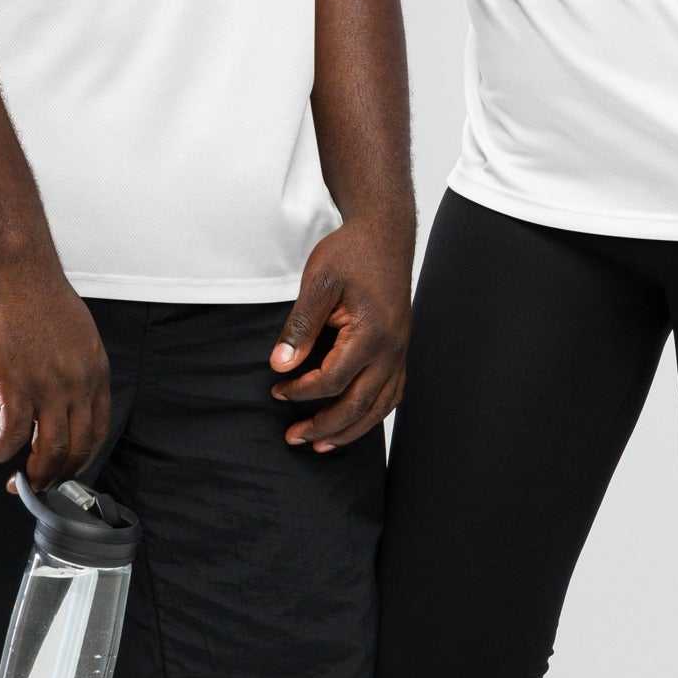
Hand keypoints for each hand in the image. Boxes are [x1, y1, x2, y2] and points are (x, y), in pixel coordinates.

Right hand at [0, 259, 111, 492]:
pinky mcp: (16, 385)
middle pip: (75, 449)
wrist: (19, 270)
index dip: (80, 457)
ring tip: (16, 480)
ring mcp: (48, 387)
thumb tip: (64, 394)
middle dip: (57, 476)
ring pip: (47, 451)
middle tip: (39, 485)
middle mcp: (78, 384)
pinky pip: (11, 435)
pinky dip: (0, 452)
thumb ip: (76, 367)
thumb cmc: (40, 296)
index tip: (65, 468)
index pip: (96, 430)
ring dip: (31, 474)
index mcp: (95, 371)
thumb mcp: (78, 334)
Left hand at [268, 219, 411, 450]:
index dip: (300, 391)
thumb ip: (300, 327)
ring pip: (380, 407)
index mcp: (371, 334)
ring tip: (322, 444)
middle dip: (324, 427)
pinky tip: (355, 420)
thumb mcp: (318, 283)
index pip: (332, 380)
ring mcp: (400, 351)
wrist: (384, 233)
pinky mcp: (401, 348)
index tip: (276, 389)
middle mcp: (391, 349)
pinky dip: (373, 414)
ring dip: (350, 430)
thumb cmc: (351, 253)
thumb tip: (280, 365)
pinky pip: (392, 394)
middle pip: (358, 405)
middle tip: (294, 437)